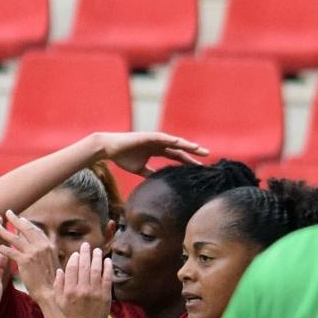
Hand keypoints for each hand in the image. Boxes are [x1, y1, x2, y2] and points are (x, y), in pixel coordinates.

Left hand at [0, 210, 56, 298]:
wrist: (51, 292)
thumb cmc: (53, 281)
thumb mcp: (52, 262)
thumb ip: (46, 252)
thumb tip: (41, 247)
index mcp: (49, 245)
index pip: (36, 230)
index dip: (27, 224)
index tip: (20, 219)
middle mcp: (42, 246)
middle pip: (26, 228)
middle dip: (15, 219)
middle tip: (7, 213)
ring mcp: (33, 253)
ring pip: (15, 238)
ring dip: (4, 231)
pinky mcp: (25, 261)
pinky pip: (10, 251)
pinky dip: (2, 247)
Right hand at [55, 244, 112, 317]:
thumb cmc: (72, 315)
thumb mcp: (59, 301)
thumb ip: (58, 285)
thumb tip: (60, 270)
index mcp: (70, 291)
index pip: (71, 268)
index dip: (74, 258)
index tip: (76, 254)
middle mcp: (82, 290)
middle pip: (84, 266)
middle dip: (85, 253)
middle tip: (86, 245)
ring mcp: (95, 293)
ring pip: (96, 270)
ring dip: (97, 258)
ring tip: (97, 250)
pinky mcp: (105, 296)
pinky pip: (107, 279)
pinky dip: (108, 268)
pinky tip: (107, 260)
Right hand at [93, 132, 209, 175]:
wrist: (110, 149)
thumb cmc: (123, 158)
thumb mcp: (140, 170)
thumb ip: (150, 173)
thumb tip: (158, 181)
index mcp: (157, 150)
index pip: (177, 156)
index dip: (188, 161)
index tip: (200, 167)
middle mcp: (158, 143)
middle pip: (179, 148)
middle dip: (193, 151)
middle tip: (207, 155)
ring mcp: (153, 139)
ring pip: (173, 142)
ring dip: (186, 144)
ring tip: (198, 148)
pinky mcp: (146, 136)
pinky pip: (161, 137)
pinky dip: (170, 139)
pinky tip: (179, 142)